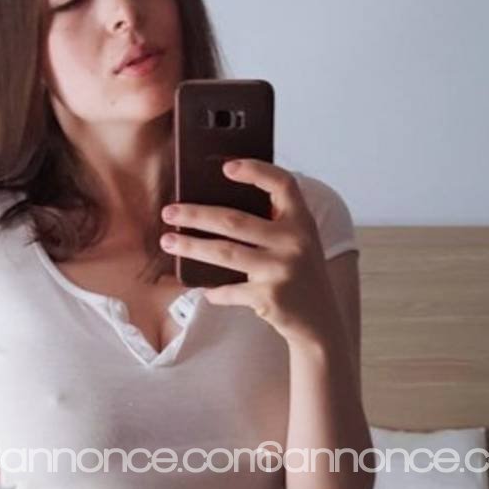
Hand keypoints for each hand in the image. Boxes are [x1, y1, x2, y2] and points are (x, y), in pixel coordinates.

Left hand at [160, 158, 340, 346]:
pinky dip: (214, 291)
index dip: (256, 171)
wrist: (320, 322)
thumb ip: (273, 225)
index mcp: (302, 222)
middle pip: (234, 220)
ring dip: (191, 246)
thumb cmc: (300, 276)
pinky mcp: (269, 297)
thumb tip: (216, 211)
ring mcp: (281, 269)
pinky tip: (204, 291)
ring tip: (168, 241)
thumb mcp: (298, 243)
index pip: (283, 184)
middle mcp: (295, 242)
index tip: (227, 167)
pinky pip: (230, 290)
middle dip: (196, 214)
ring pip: (224, 252)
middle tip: (169, 212)